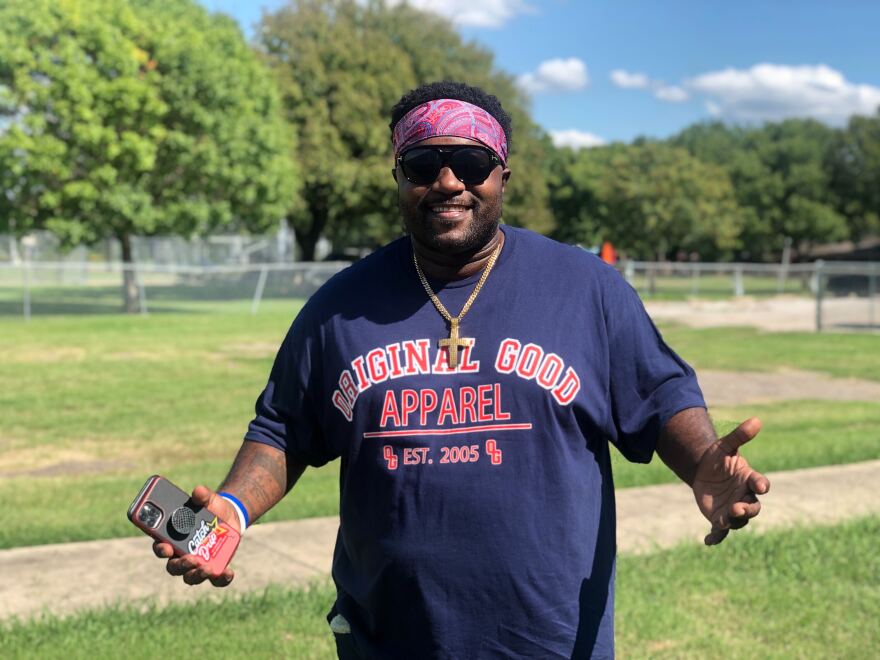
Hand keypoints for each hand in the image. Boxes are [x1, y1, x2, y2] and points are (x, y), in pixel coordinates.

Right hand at [151, 484, 238, 586]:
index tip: (166, 547)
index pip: (161, 548)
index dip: (161, 550)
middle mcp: (181, 555)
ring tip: (207, 568)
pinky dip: (221, 579)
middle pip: (174, 567)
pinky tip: (228, 572)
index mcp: (173, 539)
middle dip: (181, 565)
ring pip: (191, 577)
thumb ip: (202, 496)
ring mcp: (197, 564)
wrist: (229, 516)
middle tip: (191, 559)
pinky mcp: (214, 569)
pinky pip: (215, 580)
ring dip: (197, 575)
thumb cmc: (211, 509)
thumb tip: (198, 490)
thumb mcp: (208, 500)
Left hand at [692, 417, 769, 545]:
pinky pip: (720, 532)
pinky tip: (707, 541)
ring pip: (739, 521)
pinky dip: (716, 538)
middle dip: (747, 509)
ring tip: (725, 519)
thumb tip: (756, 420)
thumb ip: (739, 436)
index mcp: (749, 479)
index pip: (759, 483)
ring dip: (734, 521)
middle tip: (737, 508)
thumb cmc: (718, 457)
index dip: (761, 485)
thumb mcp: (725, 446)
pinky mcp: (719, 518)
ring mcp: (733, 509)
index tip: (760, 486)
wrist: (702, 470)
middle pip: (753, 508)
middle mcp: (745, 497)